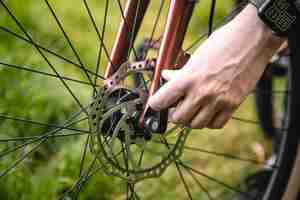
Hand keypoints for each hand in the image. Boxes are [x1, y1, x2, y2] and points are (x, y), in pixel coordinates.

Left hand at [148, 5, 283, 128]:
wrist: (252, 40)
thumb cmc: (222, 43)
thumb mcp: (196, 57)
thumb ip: (180, 72)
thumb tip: (167, 78)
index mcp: (187, 79)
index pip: (161, 101)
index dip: (155, 104)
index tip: (157, 103)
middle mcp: (201, 93)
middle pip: (178, 119)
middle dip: (175, 113)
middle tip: (178, 105)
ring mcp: (218, 101)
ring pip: (196, 125)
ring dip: (192, 118)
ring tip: (194, 108)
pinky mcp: (233, 105)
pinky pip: (216, 124)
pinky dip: (209, 121)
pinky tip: (209, 111)